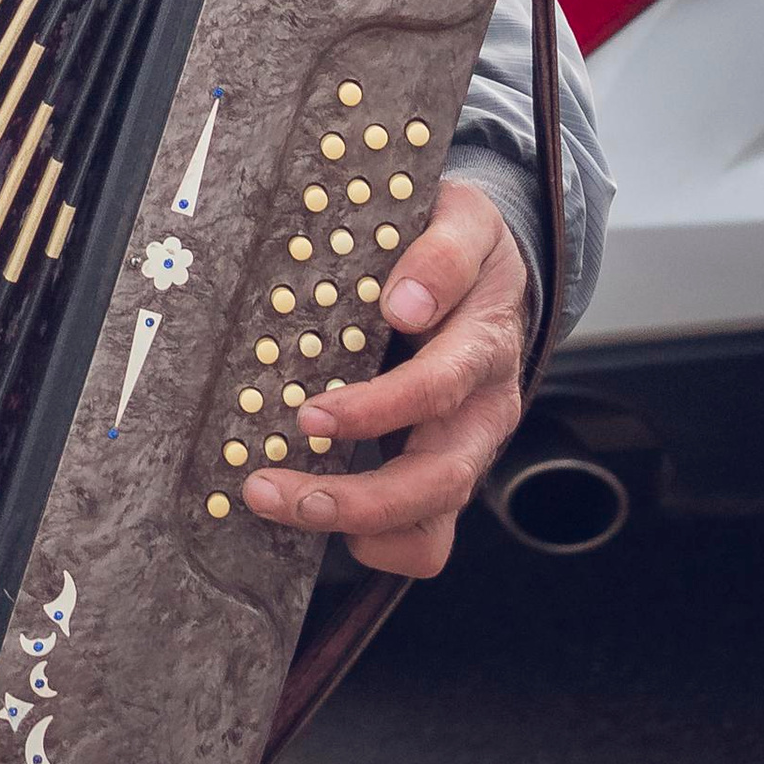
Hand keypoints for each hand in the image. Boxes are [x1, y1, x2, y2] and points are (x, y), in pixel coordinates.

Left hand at [241, 177, 527, 578]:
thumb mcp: (465, 222)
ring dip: (352, 526)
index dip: (377, 409)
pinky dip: (369, 541)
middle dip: (355, 499)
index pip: (438, 389)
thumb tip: (405, 302)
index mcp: (486, 348)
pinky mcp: (443, 479)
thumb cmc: (465, 247)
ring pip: (430, 526)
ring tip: (274, 500)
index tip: (310, 415)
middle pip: (438, 481)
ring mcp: (466, 454)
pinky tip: (313, 511)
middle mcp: (483, 415)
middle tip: (269, 486)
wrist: (494, 273)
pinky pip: (420, 539)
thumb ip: (443, 254)